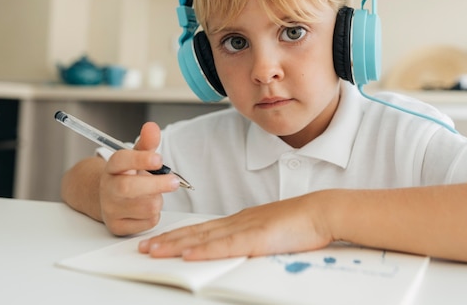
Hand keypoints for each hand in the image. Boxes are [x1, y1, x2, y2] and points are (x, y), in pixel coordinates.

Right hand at [99, 122, 179, 235]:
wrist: (110, 200)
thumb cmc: (129, 176)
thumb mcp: (137, 157)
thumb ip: (147, 143)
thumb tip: (152, 127)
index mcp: (112, 167)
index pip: (121, 160)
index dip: (141, 159)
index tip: (159, 159)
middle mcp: (107, 188)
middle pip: (129, 188)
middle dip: (157, 184)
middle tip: (174, 181)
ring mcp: (110, 209)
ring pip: (145, 206)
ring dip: (158, 200)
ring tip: (154, 195)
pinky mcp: (118, 227)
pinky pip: (148, 222)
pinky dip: (154, 215)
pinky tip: (147, 209)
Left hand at [138, 192, 333, 259]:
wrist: (322, 211)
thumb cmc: (303, 221)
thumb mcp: (273, 230)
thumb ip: (255, 237)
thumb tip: (243, 247)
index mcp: (242, 220)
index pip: (205, 229)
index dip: (180, 235)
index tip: (161, 240)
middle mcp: (238, 221)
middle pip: (197, 232)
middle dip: (168, 240)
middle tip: (144, 246)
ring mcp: (246, 228)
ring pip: (204, 238)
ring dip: (176, 245)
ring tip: (153, 250)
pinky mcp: (256, 238)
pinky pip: (225, 246)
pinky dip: (204, 250)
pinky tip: (187, 254)